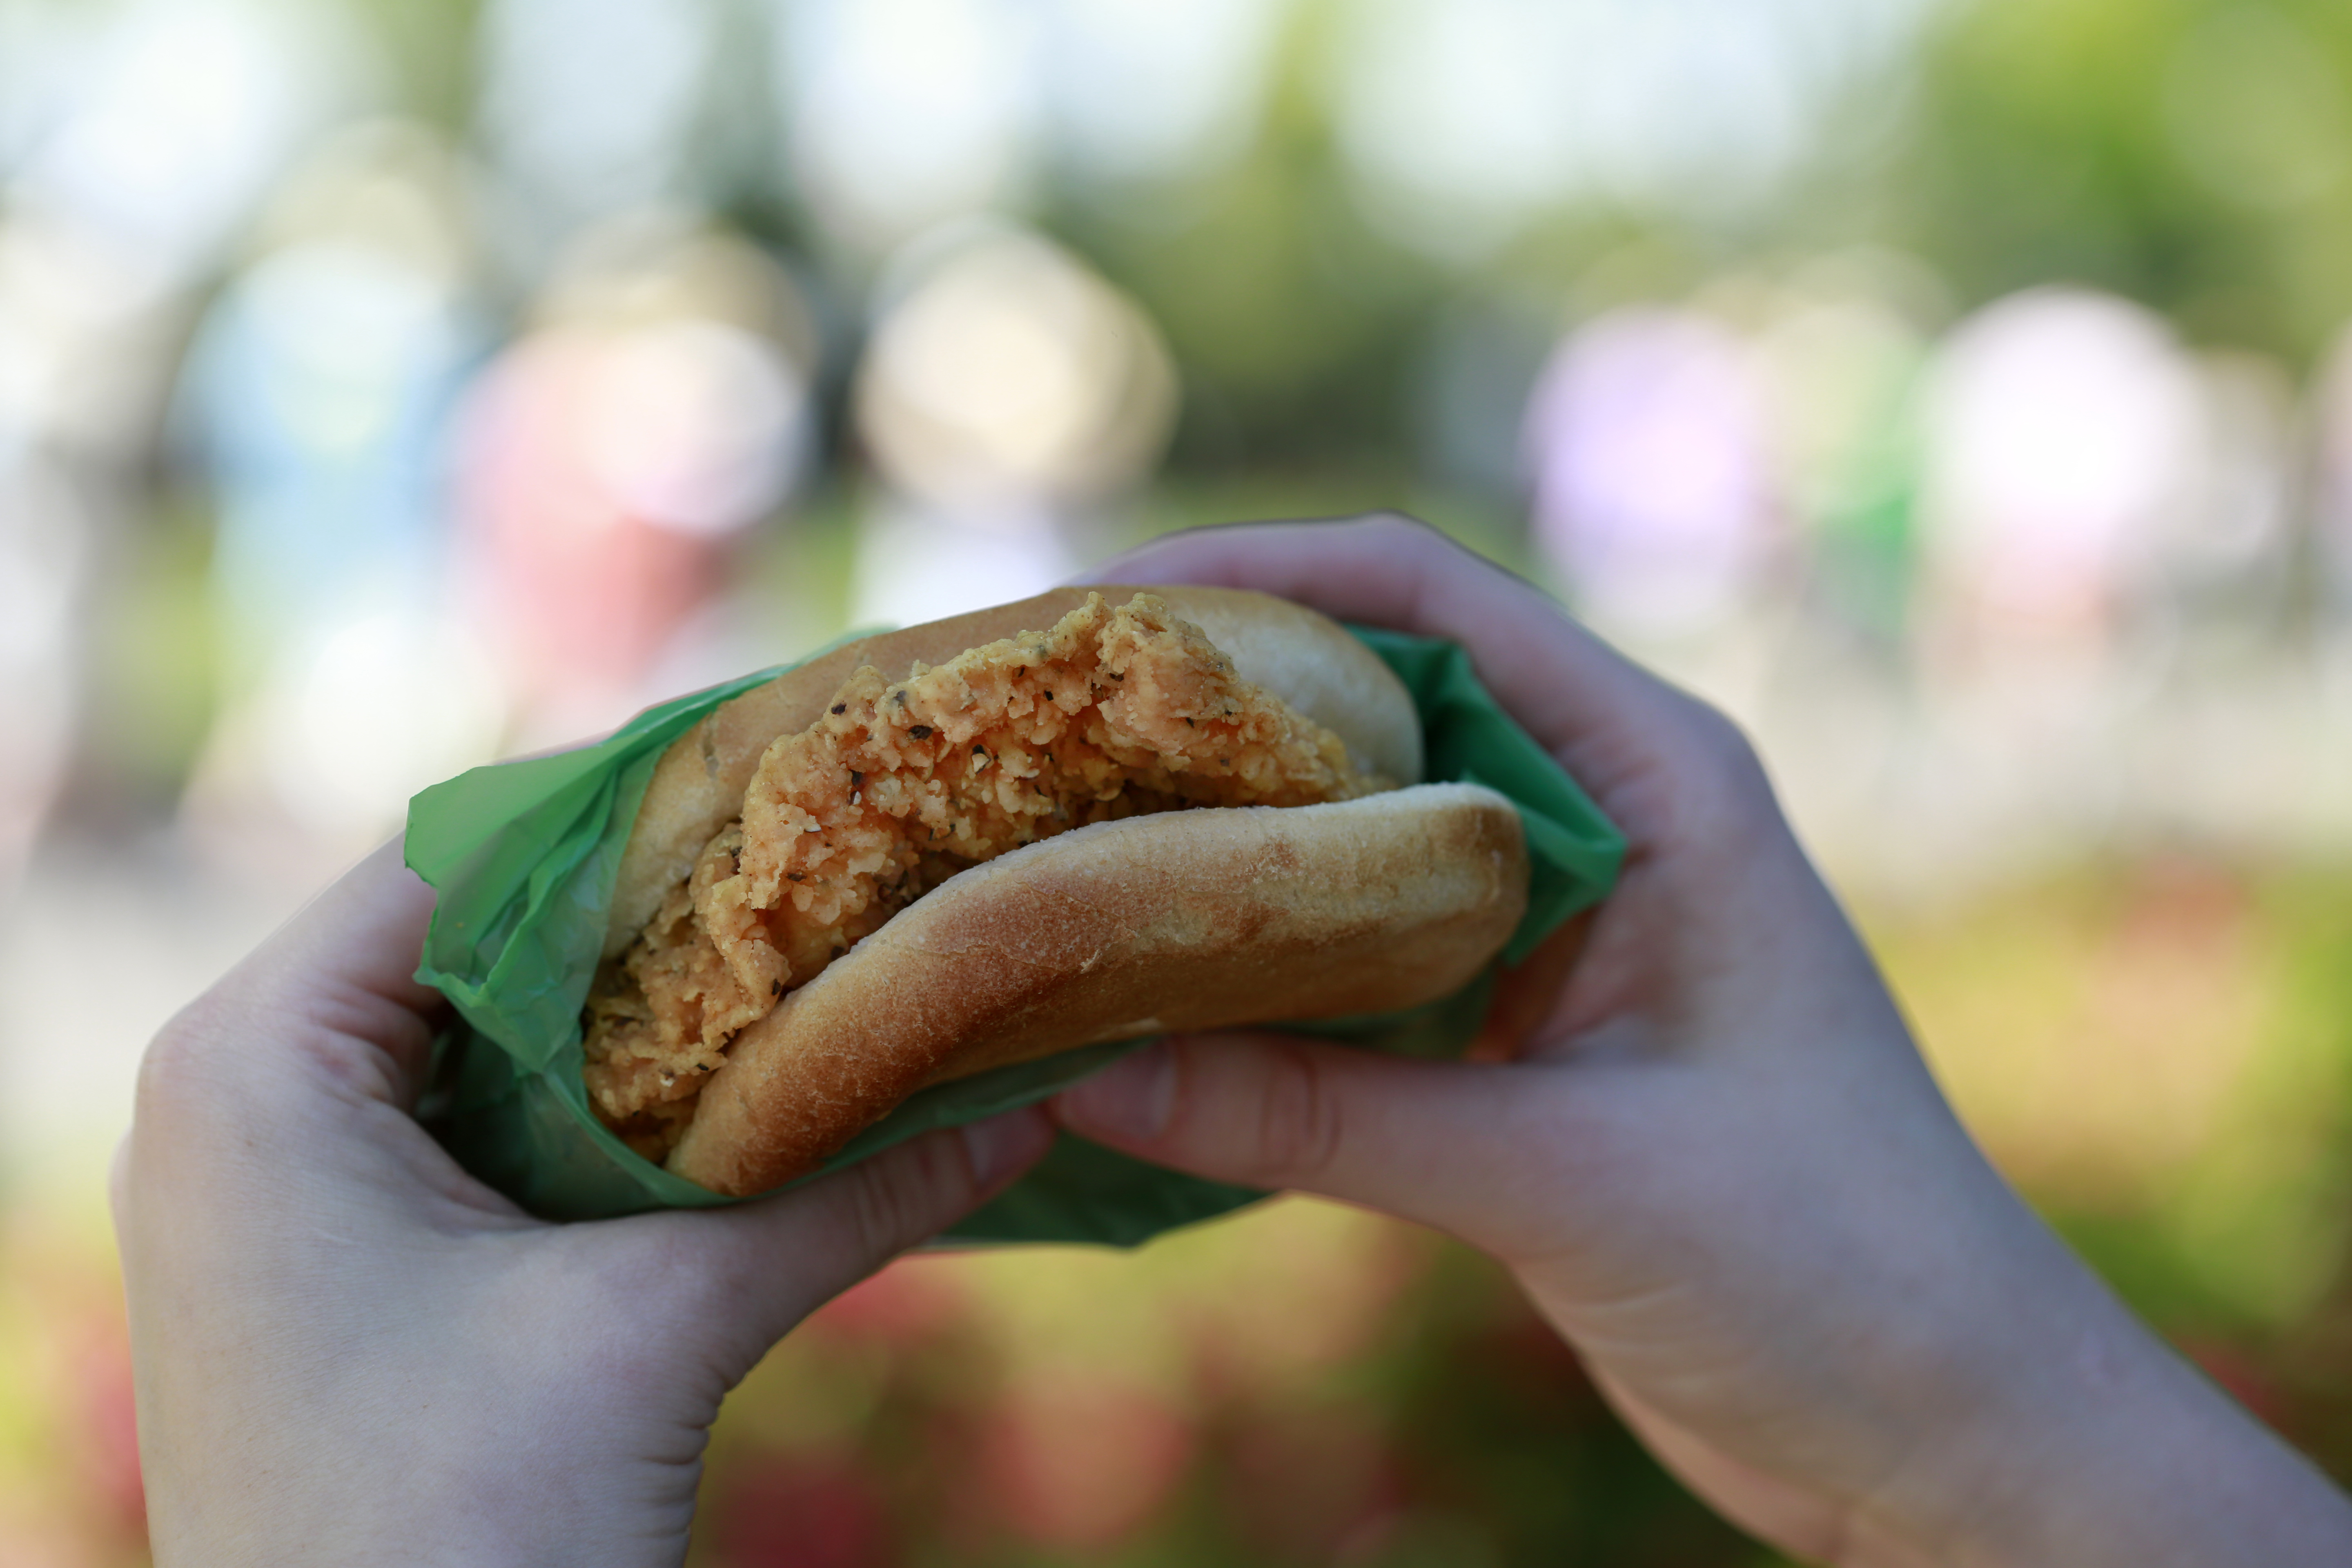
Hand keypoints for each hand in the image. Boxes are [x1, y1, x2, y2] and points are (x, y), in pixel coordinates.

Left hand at [113, 841, 1052, 1566]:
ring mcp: (290, 1175)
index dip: (644, 803)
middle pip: (487, 930)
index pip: (467, 849)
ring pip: (500, 1026)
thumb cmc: (457, 1535)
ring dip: (654, 1006)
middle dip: (668, 907)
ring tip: (815, 952)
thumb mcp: (660, 1327)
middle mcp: (249, 1091)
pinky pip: (490, 1117)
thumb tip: (1039, 1092)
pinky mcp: (348, 1248)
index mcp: (259, 1059)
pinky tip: (745, 1087)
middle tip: (840, 858)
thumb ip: (850, 1191)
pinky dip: (614, 1098)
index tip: (803, 765)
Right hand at [1058, 514, 2351, 1565]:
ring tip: (1048, 847)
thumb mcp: (1560, 1178)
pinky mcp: (1520, 1031)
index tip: (1101, 607)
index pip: (1434, 602)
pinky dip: (1256, 966)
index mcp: (1657, 777)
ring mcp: (1554, 925)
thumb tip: (1082, 1068)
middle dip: (1205, 708)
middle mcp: (1601, 819)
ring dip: (1217, 843)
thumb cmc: (1829, 1268)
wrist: (1940, 1426)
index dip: (1263, 574)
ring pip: (1351, 837)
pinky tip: (1138, 987)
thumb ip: (1323, 1117)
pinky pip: (1359, 960)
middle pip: (1371, 703)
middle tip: (1031, 735)